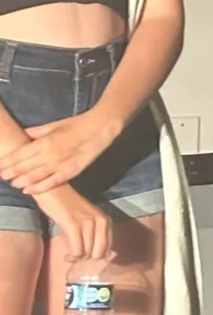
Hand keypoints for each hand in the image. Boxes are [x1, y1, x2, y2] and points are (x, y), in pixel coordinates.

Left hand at [0, 109, 121, 194]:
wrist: (101, 128)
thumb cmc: (76, 124)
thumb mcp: (53, 125)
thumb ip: (35, 132)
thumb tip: (22, 136)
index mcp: (44, 142)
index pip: (18, 155)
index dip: (5, 162)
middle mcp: (49, 155)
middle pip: (23, 168)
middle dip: (9, 173)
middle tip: (1, 176)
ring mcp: (60, 165)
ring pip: (34, 177)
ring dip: (20, 182)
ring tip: (12, 183)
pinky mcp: (71, 172)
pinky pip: (51, 183)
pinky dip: (38, 188)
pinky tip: (27, 190)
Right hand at [37, 185, 110, 262]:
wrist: (53, 191)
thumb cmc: (67, 207)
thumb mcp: (86, 219)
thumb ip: (94, 233)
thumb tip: (101, 255)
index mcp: (106, 220)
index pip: (108, 248)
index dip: (95, 255)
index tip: (85, 254)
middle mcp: (101, 221)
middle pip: (99, 253)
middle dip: (88, 258)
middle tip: (76, 255)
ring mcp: (88, 223)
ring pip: (88, 253)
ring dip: (77, 258)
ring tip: (69, 254)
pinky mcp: (74, 226)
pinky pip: (77, 251)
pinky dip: (72, 256)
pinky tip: (66, 255)